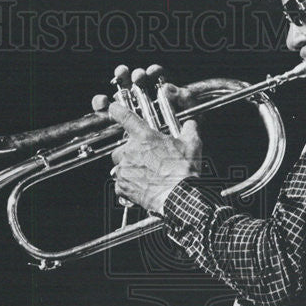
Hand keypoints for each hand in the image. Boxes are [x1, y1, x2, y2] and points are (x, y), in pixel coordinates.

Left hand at [91, 65, 202, 214]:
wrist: (178, 197)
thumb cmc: (183, 172)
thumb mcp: (192, 144)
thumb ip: (189, 129)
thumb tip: (191, 124)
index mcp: (144, 137)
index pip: (125, 117)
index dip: (117, 111)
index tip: (113, 108)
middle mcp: (130, 151)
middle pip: (121, 148)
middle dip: (129, 152)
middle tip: (144, 159)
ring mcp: (124, 169)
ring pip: (120, 166)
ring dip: (129, 168)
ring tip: (144, 175)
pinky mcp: (122, 186)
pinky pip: (120, 184)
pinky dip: (128, 185)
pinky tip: (141, 187)